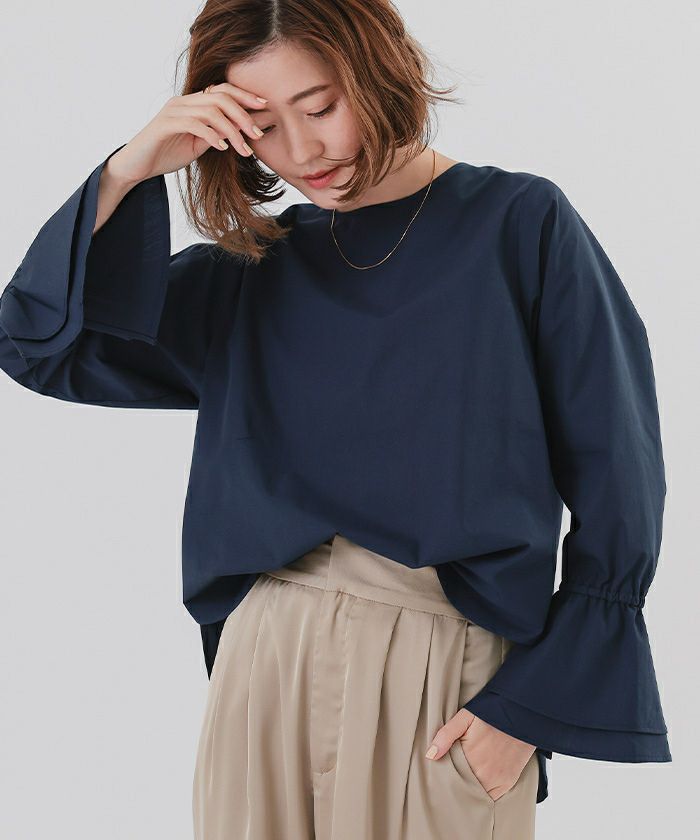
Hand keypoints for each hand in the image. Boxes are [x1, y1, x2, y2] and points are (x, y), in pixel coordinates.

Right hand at [105, 82, 269, 185]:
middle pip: (220, 97)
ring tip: (244, 149)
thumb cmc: (166, 155)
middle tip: (258, 134)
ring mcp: (173, 111)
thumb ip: (216, 134)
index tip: (265, 107)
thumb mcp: (198, 145)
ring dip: (232, 130)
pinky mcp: (165, 125)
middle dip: (243, 114)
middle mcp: (182, 102)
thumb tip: (240, 132)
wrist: (136, 167)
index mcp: (191, 103)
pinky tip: (223, 149)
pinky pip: (195, 124)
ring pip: (211, 111)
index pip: (222, 90)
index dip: (244, 96)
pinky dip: (212, 136)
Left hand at [425, 708, 535, 801]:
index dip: (442, 779)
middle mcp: (484, 772)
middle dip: (454, 787)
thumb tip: (430, 756)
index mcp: (469, 756)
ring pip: (477, 795)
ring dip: (469, 793)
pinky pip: (492, 797)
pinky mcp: (508, 782)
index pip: (450, 778)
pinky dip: (484, 795)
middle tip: (446, 784)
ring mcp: (497, 779)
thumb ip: (446, 735)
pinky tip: (476, 788)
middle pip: (462, 788)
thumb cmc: (491, 712)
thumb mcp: (465, 717)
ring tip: (460, 786)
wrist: (522, 713)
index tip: (437, 779)